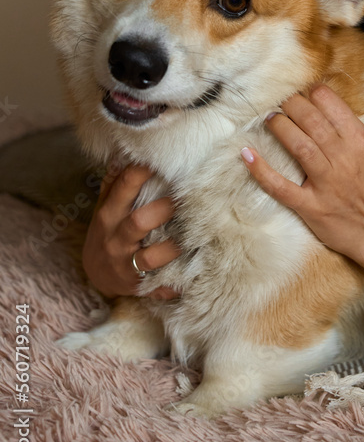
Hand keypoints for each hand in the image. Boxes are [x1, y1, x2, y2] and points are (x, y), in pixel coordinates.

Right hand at [82, 165, 180, 299]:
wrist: (95, 275)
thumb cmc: (107, 232)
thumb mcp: (105, 208)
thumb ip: (115, 184)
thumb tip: (125, 154)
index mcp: (108, 215)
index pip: (123, 187)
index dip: (142, 171)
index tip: (163, 160)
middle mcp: (115, 239)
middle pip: (138, 222)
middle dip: (164, 210)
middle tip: (186, 199)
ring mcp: (125, 264)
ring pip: (151, 257)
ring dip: (173, 248)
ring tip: (191, 238)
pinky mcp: (136, 285)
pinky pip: (157, 287)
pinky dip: (172, 286)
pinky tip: (189, 278)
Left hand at [240, 84, 363, 294]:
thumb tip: (359, 104)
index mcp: (361, 141)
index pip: (331, 105)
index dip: (313, 93)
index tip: (304, 92)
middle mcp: (344, 158)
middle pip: (311, 120)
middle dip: (291, 104)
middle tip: (281, 100)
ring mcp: (326, 183)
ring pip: (298, 145)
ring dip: (280, 126)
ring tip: (269, 118)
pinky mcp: (310, 206)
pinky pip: (280, 186)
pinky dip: (261, 170)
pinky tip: (247, 154)